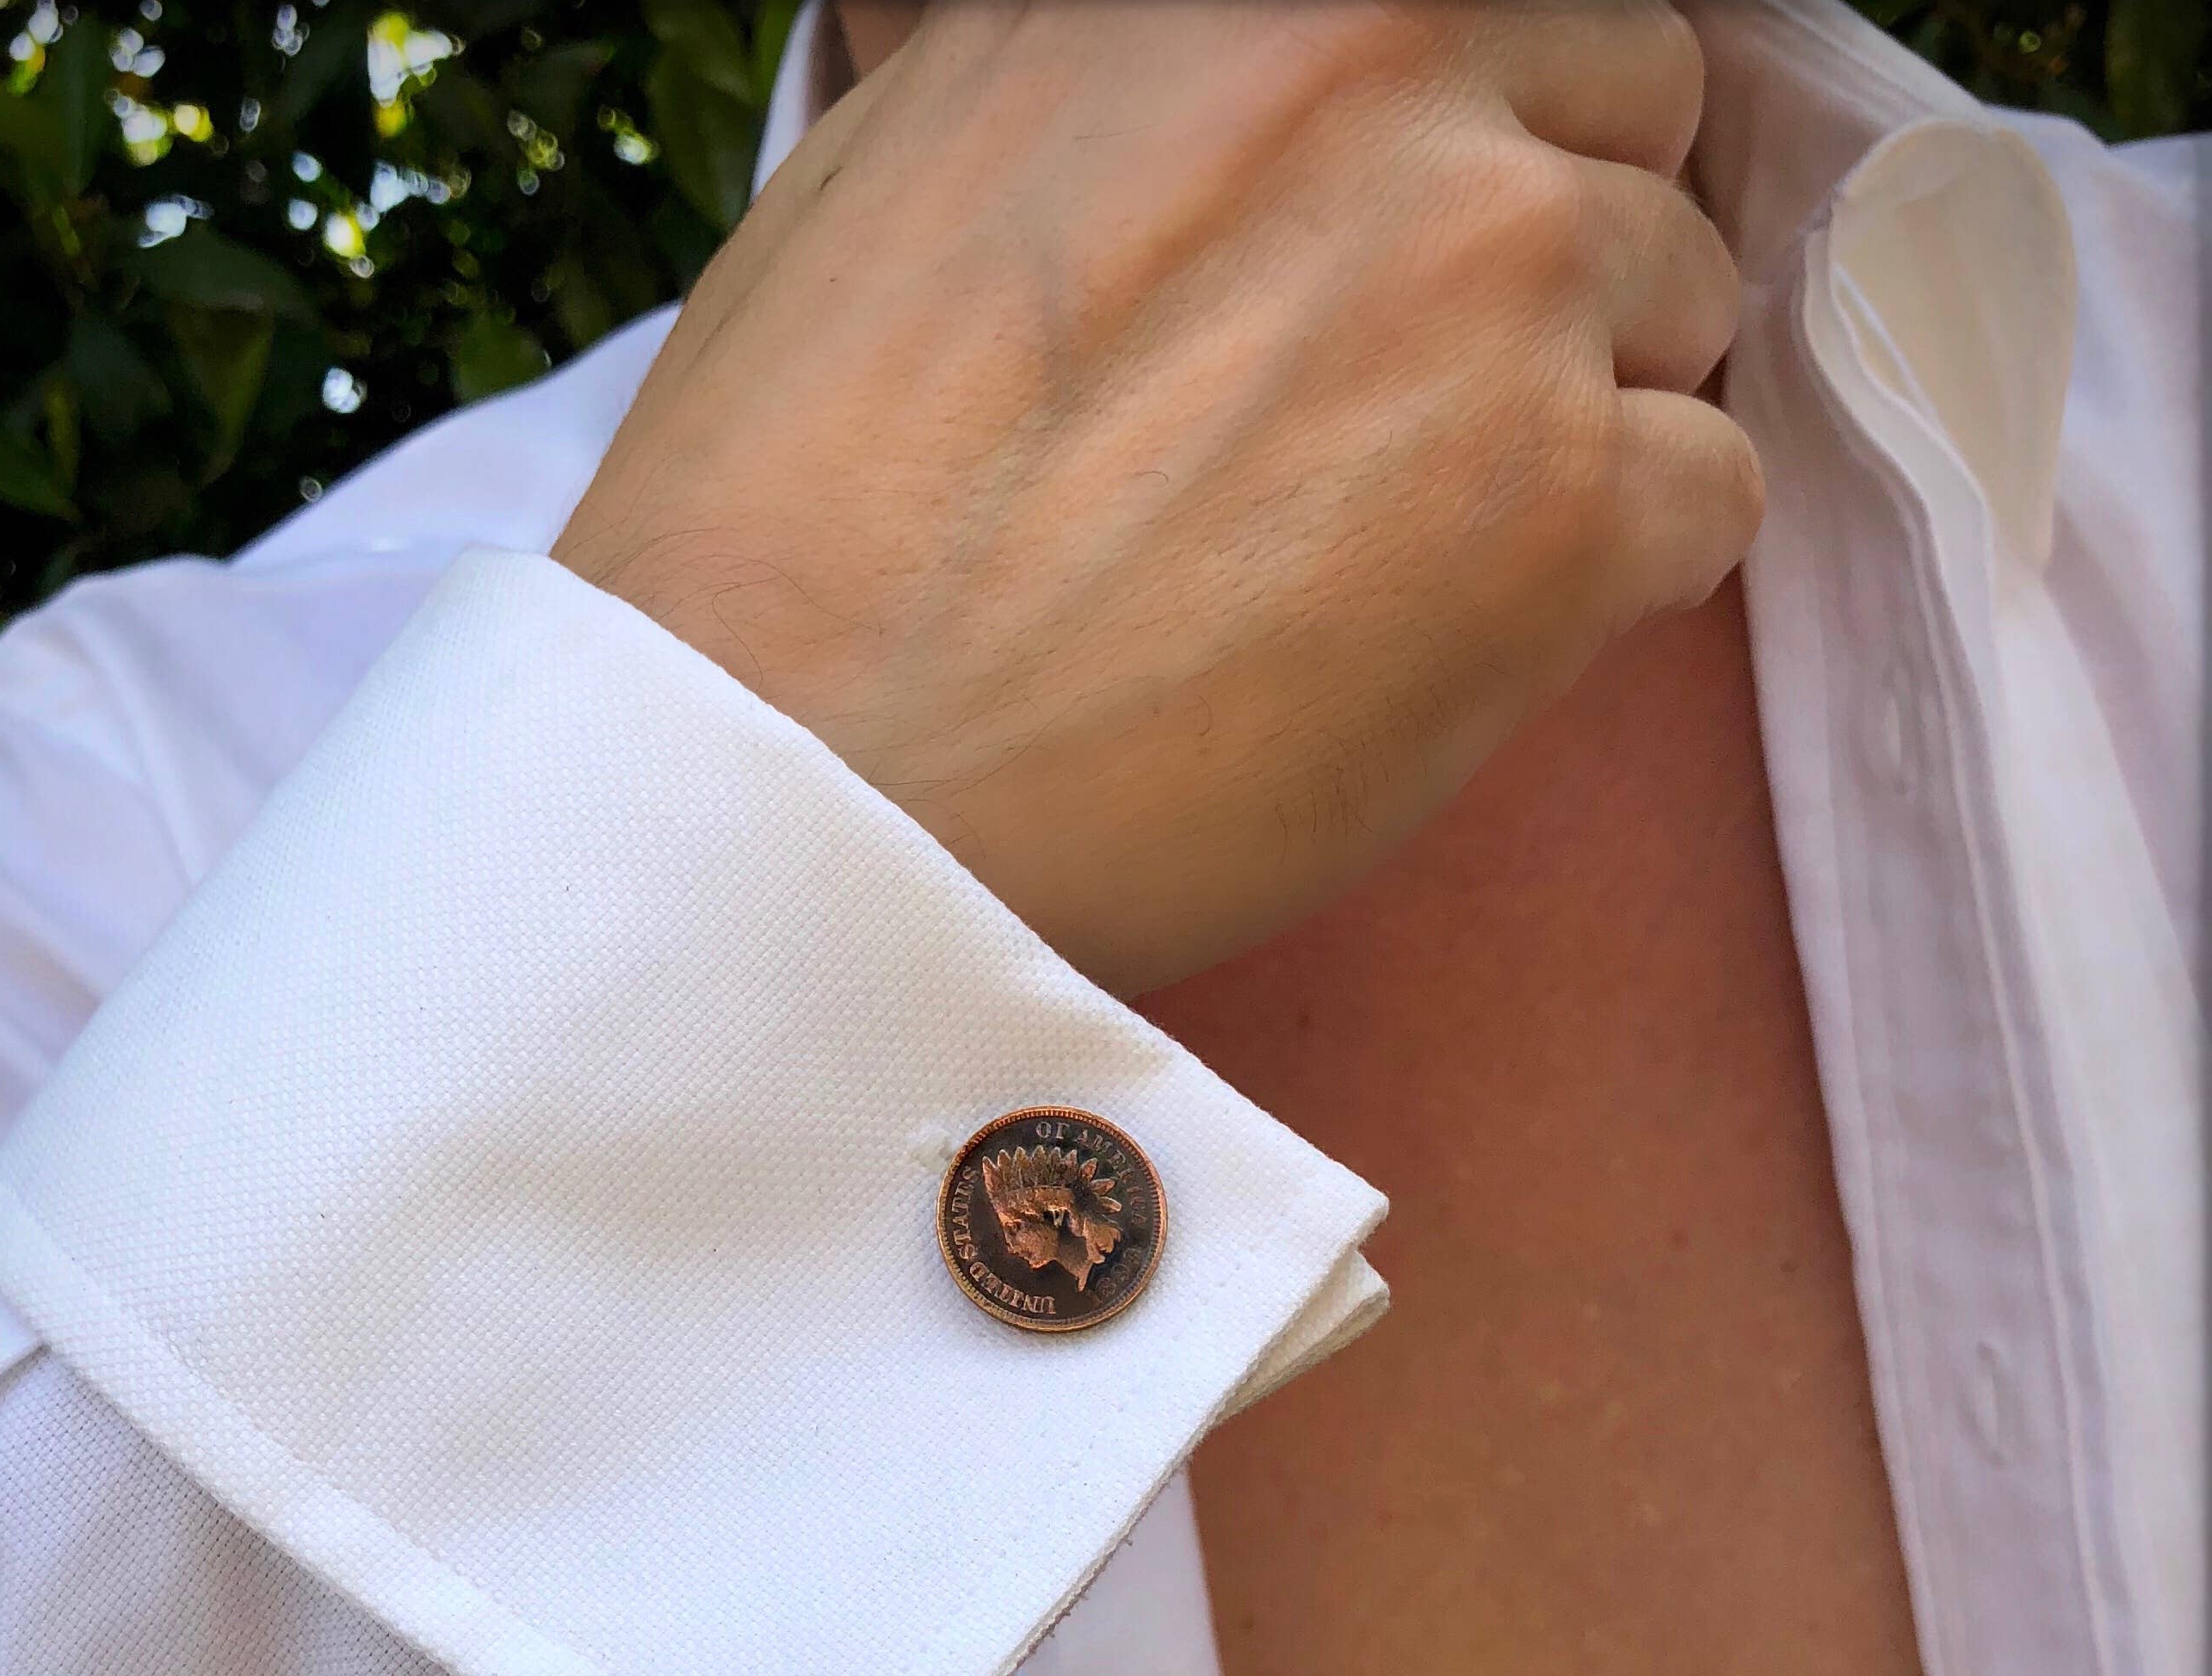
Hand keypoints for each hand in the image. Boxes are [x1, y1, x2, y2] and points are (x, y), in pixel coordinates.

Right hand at [553, 0, 1759, 995]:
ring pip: (1686, 307)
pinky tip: (1481, 639)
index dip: (1480, 126)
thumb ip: (1109, 112)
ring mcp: (1488, 276)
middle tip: (1446, 406)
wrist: (794, 774)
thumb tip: (1192, 113)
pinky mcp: (1557, 500)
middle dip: (1564, 251)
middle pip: (1627, 109)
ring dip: (1591, 417)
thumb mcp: (903, 191)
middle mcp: (1375, 66)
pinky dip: (1627, 575)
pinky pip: (1712, 494)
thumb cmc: (796, 535)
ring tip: (1429, 554)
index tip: (1440, 234)